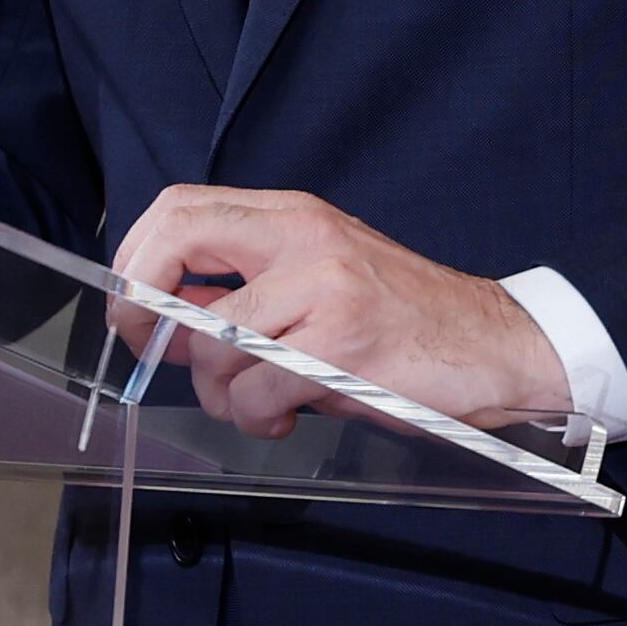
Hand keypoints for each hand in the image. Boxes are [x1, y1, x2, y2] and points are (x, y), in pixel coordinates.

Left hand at [108, 185, 569, 438]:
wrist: (492, 346)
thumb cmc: (401, 323)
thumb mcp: (317, 286)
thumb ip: (244, 295)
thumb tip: (164, 325)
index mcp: (292, 216)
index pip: (180, 206)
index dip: (137, 257)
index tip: (134, 309)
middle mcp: (303, 235)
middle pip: (175, 240)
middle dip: (142, 306)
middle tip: (152, 350)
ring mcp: (323, 285)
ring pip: (212, 342)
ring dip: (218, 394)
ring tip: (257, 406)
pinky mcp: (343, 341)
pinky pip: (255, 390)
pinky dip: (256, 419)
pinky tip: (288, 417)